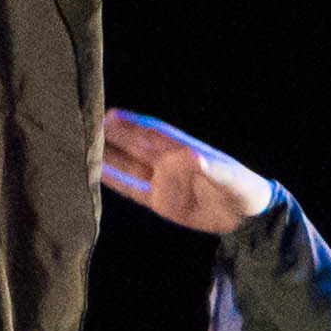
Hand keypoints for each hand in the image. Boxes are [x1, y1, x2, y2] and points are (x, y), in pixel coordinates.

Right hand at [96, 108, 269, 236]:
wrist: (245, 215)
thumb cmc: (241, 187)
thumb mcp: (230, 177)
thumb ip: (211, 168)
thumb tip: (190, 156)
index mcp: (185, 150)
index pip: (154, 134)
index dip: (133, 124)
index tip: (111, 115)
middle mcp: (169, 162)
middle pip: (136, 146)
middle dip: (114, 136)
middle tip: (88, 126)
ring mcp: (163, 181)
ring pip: (130, 166)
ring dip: (109, 158)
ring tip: (85, 148)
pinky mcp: (160, 201)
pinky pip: (133, 190)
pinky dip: (116, 182)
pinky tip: (97, 174)